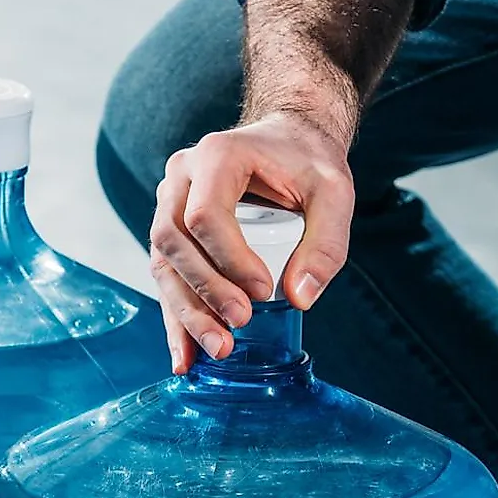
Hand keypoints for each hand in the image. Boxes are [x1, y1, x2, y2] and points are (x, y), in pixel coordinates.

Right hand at [147, 110, 355, 372]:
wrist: (287, 141)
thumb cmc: (307, 162)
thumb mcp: (334, 192)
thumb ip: (326, 242)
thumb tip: (301, 298)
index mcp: (217, 156)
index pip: (205, 215)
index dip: (229, 260)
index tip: (264, 291)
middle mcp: (182, 177)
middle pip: (174, 240)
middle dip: (205, 291)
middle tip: (240, 323)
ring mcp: (169, 203)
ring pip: (162, 263)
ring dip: (186, 311)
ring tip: (218, 348)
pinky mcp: (171, 230)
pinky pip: (166, 276)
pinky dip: (176, 317)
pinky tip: (185, 357)